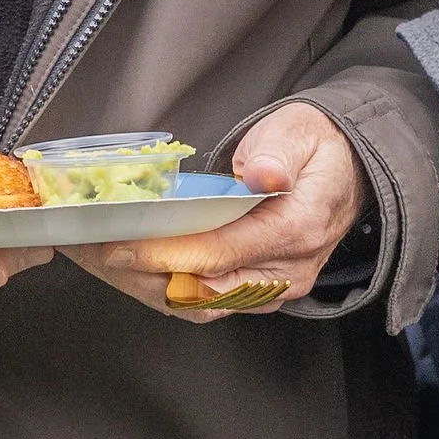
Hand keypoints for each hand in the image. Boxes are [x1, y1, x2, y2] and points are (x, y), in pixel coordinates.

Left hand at [75, 100, 368, 321]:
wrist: (347, 172)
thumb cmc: (314, 148)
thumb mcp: (299, 132)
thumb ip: (278, 153)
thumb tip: (262, 174)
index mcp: (296, 229)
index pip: (218, 254)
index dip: (163, 254)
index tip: (118, 245)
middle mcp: (287, 271)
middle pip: (201, 290)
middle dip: (141, 276)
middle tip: (91, 254)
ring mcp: (274, 288)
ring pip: (200, 305)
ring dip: (147, 288)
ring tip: (100, 264)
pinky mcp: (261, 293)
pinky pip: (208, 304)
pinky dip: (167, 290)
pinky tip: (132, 271)